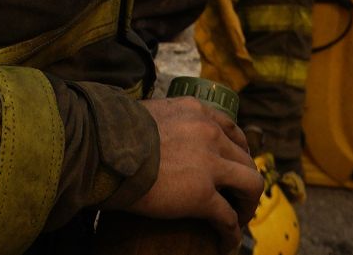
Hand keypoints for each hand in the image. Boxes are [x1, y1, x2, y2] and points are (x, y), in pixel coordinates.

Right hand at [123, 97, 261, 236]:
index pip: (231, 129)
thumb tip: (149, 137)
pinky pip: (228, 217)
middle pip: (245, 158)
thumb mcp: (145, 115)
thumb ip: (160, 124)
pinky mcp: (202, 195)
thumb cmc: (110, 135)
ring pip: (250, 184)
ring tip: (240, 219)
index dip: (238, 151)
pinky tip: (226, 243)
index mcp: (196, 112)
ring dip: (248, 204)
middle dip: (245, 179)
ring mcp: (210, 164)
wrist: (102, 150)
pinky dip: (232, 232)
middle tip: (238, 197)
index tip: (233, 165)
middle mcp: (210, 133)